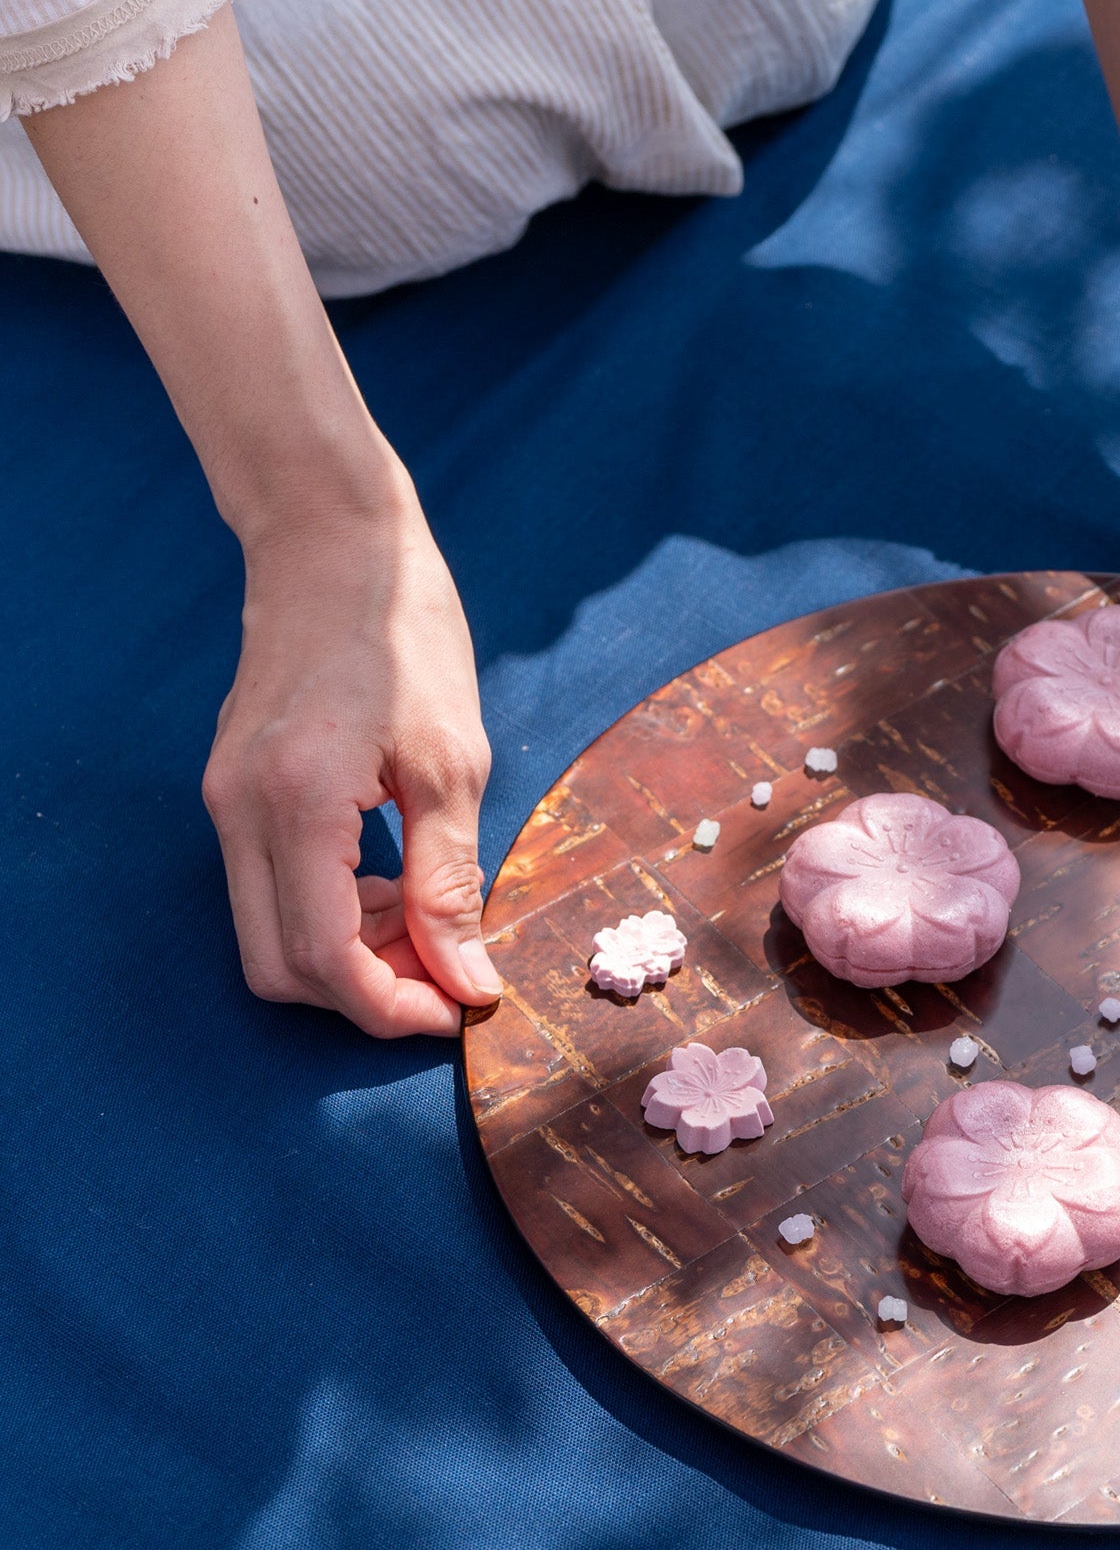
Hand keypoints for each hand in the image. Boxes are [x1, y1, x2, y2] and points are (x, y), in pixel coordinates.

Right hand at [202, 490, 498, 1037]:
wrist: (334, 541)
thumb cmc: (407, 635)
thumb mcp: (453, 763)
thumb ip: (451, 882)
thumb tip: (466, 980)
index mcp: (295, 803)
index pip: (325, 960)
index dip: (393, 1007)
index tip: (460, 1007)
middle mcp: (239, 811)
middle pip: (281, 968)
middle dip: (368, 992)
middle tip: (448, 970)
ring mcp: (224, 801)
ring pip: (270, 937)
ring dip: (351, 955)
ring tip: (429, 918)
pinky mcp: (231, 790)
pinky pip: (268, 890)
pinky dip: (331, 913)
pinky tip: (393, 882)